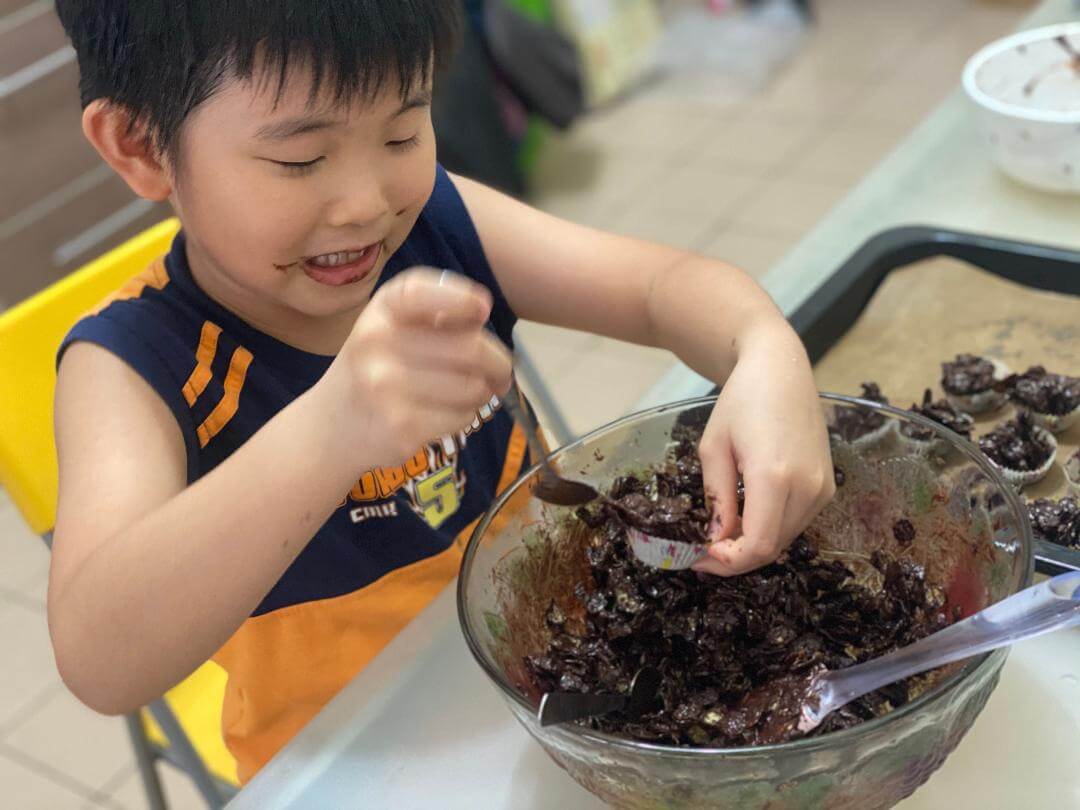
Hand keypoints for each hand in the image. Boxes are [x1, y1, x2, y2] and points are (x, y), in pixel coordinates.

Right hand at [316, 268, 512, 467]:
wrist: (330, 428)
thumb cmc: (377, 368)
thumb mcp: (394, 326)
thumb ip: (436, 314)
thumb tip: (483, 313)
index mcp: (382, 309)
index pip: (422, 292)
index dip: (460, 298)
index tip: (483, 309)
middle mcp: (377, 342)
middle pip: (471, 348)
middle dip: (498, 363)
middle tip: (499, 373)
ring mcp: (385, 386)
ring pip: (473, 387)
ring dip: (483, 393)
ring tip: (465, 394)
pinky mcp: (400, 427)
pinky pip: (462, 417)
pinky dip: (464, 417)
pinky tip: (443, 414)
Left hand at [692, 331, 834, 575]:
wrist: (780, 369)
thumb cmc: (741, 401)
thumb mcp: (714, 448)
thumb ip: (717, 499)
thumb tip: (714, 540)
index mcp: (774, 476)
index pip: (757, 546)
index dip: (727, 562)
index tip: (698, 557)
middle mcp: (807, 487)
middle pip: (772, 548)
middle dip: (735, 558)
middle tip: (702, 553)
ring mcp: (823, 488)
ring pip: (785, 540)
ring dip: (752, 546)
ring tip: (720, 536)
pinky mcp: (827, 486)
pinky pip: (796, 522)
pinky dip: (769, 529)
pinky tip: (746, 519)